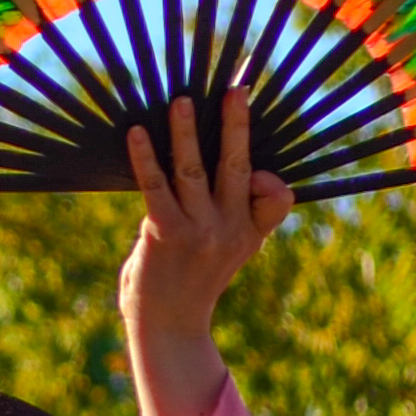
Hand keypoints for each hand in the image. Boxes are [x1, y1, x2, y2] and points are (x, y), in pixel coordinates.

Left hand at [120, 91, 292, 415]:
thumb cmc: (192, 282)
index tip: (268, 141)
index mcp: (250, 233)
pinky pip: (155, 186)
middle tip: (237, 87)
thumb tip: (255, 175)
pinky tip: (138, 133)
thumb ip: (247, 217)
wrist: (166, 328)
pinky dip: (146, 156)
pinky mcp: (165, 234)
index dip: (276, 175)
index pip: (278, 198)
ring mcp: (198, 231)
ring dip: (188, 132)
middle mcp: (230, 229)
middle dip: (239, 126)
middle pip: (239, 167)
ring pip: (195, 170)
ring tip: (182, 100)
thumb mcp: (232, 253)